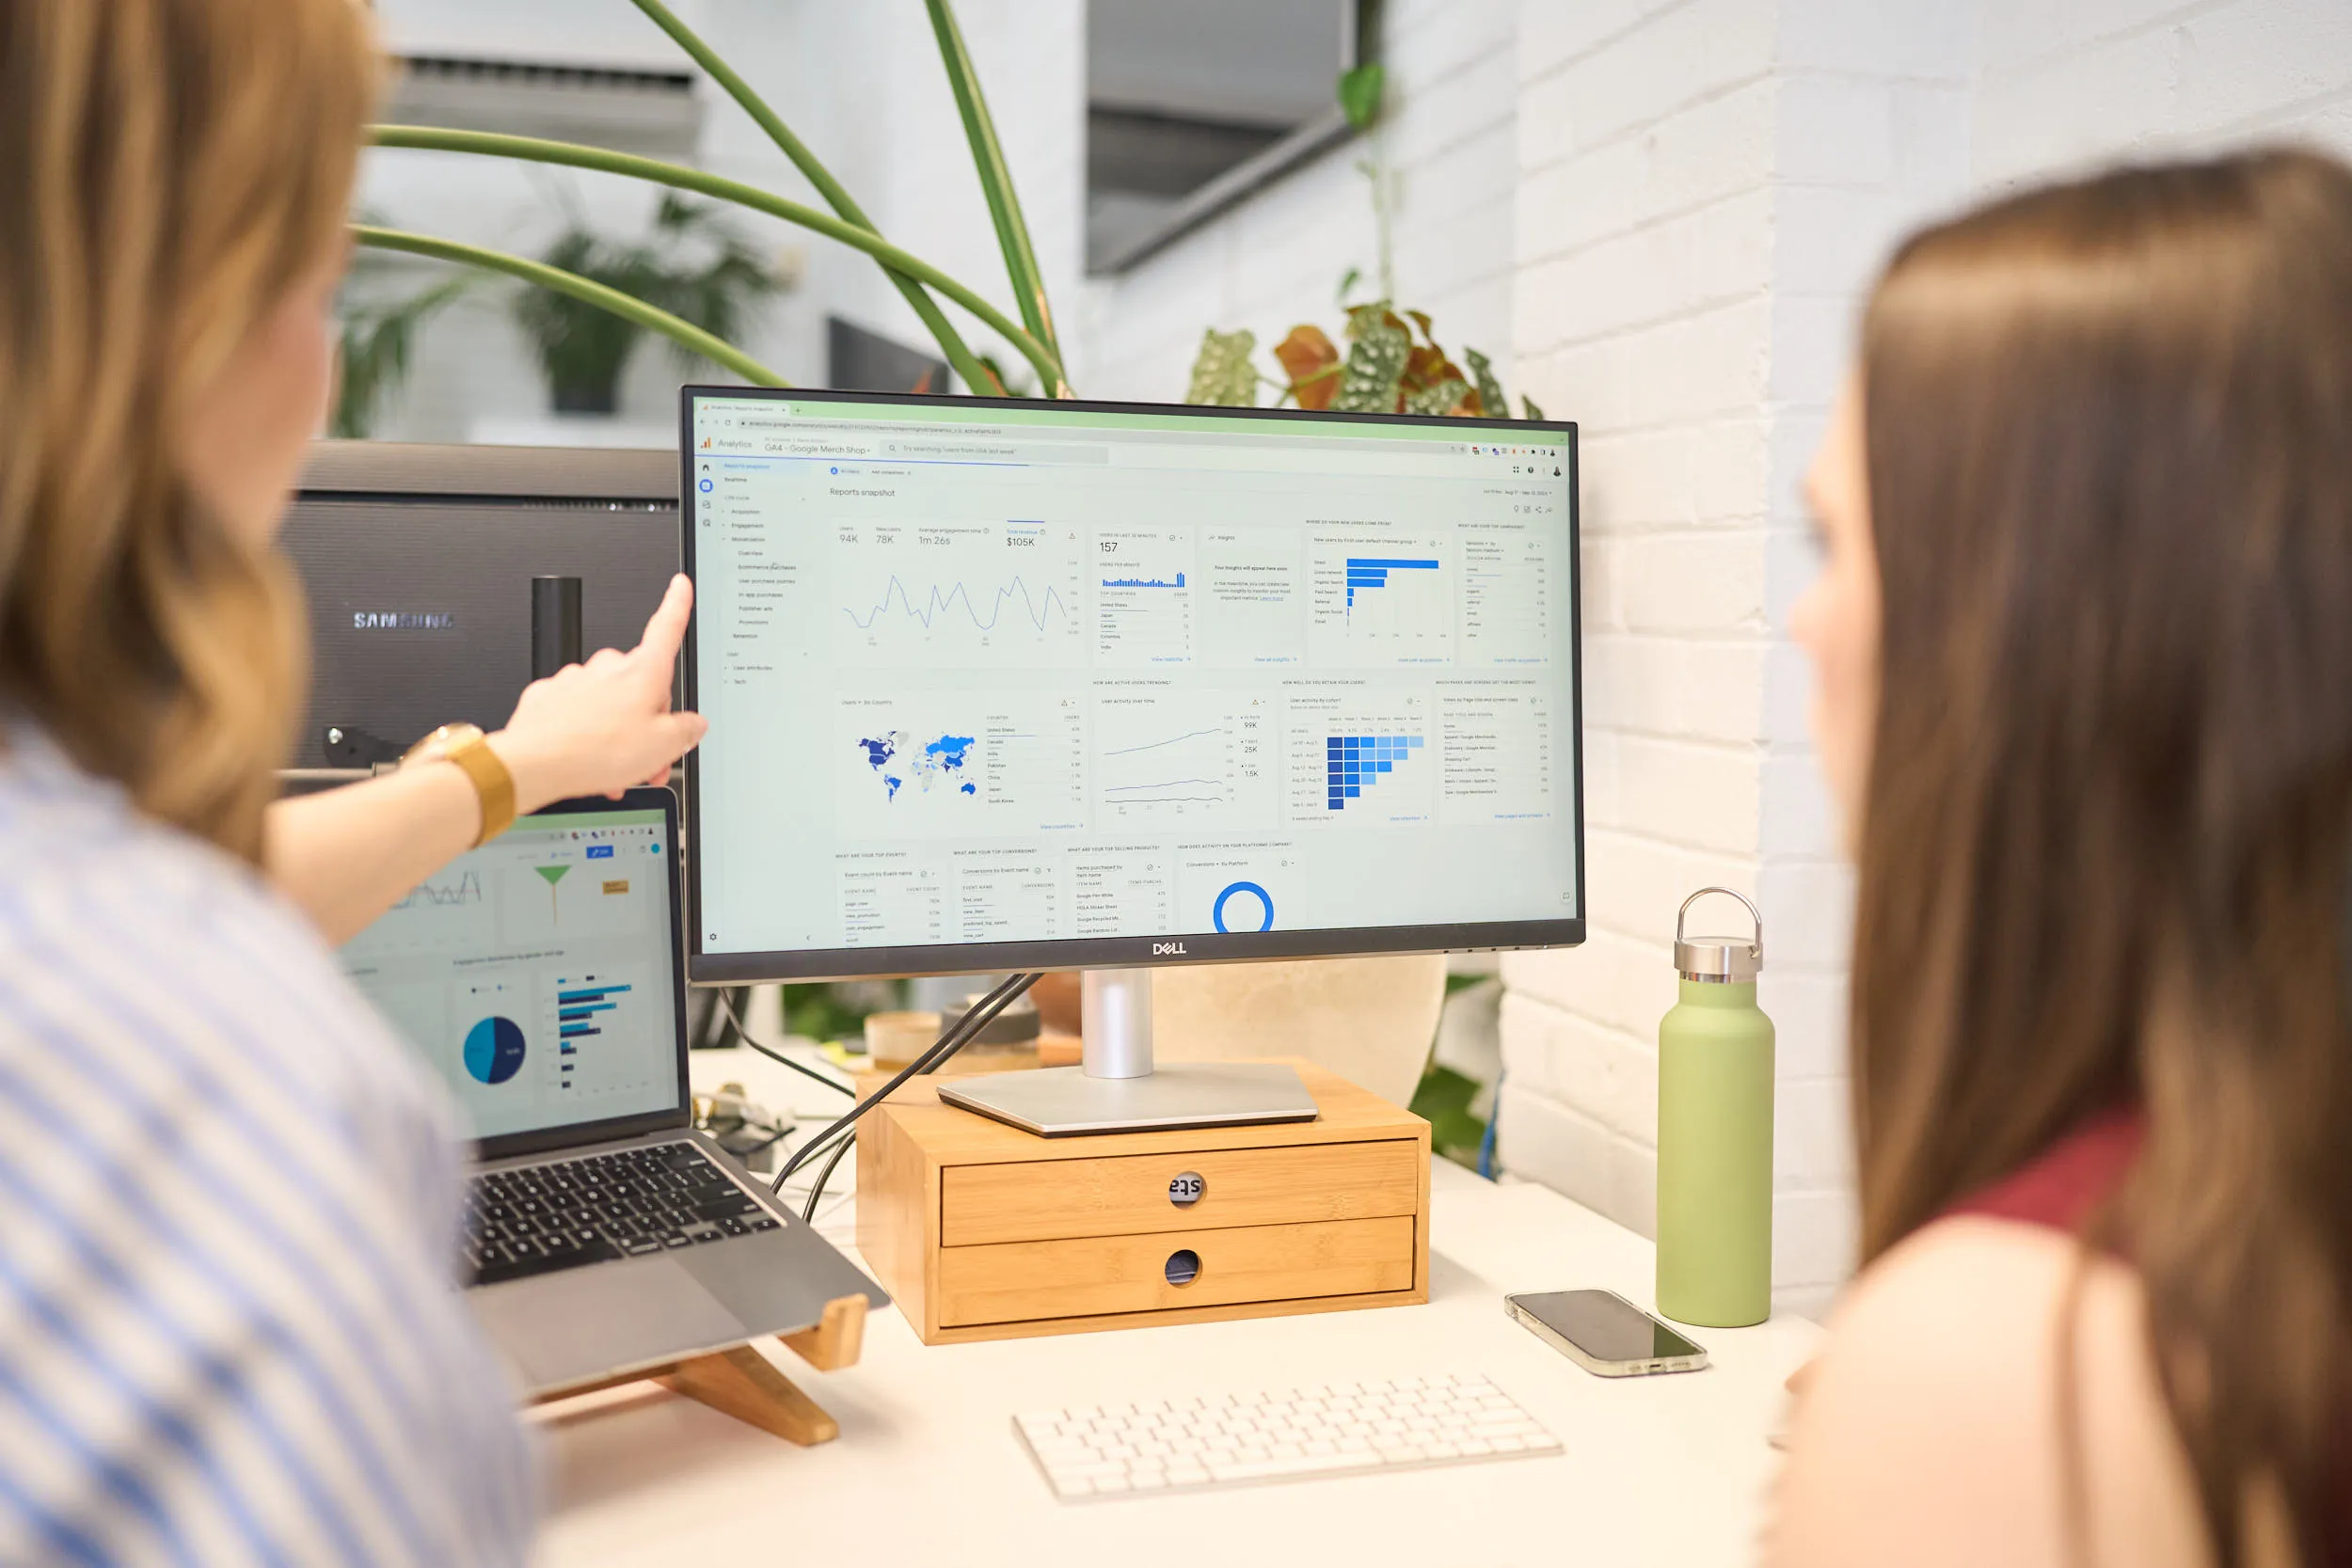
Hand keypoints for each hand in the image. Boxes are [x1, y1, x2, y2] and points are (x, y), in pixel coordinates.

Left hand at [488, 574, 708, 809]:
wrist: (534, 764)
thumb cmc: (594, 751)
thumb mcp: (663, 747)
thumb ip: (686, 729)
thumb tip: (692, 723)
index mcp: (642, 672)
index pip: (666, 628)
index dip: (677, 605)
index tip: (680, 586)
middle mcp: (607, 668)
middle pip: (640, 686)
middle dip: (648, 720)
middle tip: (648, 755)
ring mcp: (575, 679)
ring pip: (609, 704)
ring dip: (617, 734)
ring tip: (615, 769)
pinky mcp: (549, 696)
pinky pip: (577, 712)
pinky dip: (586, 735)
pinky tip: (586, 759)